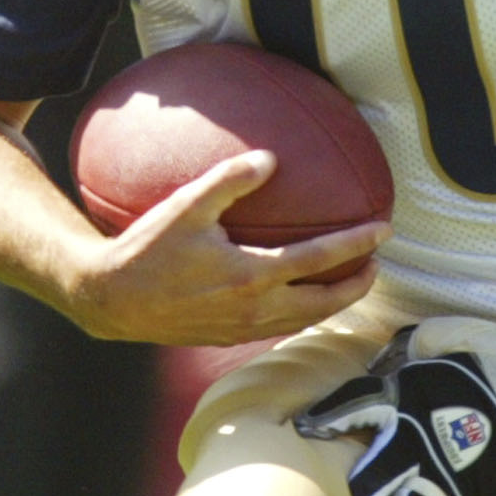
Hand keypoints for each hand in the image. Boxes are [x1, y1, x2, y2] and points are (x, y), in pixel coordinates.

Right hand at [69, 150, 385, 345]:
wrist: (111, 301)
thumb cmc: (147, 249)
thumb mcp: (187, 205)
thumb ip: (231, 180)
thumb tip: (271, 158)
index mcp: (251, 276)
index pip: (320, 260)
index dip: (357, 245)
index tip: (384, 229)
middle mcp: (255, 308)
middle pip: (326, 302)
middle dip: (358, 284)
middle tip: (377, 262)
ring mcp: (243, 327)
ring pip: (306, 319)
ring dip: (335, 302)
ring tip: (351, 280)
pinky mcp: (229, 337)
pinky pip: (282, 326)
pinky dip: (305, 311)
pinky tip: (303, 295)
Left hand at [295, 329, 495, 495]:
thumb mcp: (457, 334)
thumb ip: (417, 344)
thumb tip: (390, 356)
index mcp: (411, 395)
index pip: (357, 406)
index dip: (328, 418)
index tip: (304, 431)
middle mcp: (418, 439)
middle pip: (371, 468)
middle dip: (349, 485)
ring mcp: (441, 475)